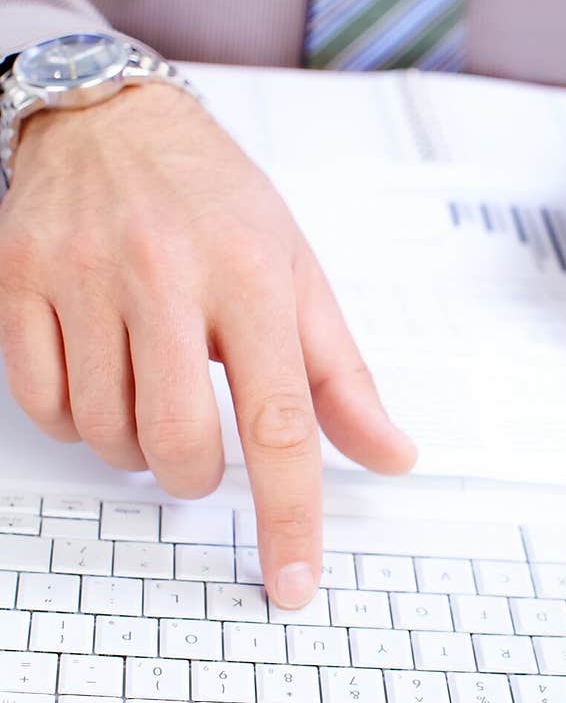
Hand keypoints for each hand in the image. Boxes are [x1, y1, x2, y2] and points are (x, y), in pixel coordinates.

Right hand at [0, 84, 415, 605]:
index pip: (280, 421)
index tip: (292, 583)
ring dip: (135, 447)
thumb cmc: (217, 202)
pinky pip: (44, 403)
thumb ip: (342, 376)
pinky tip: (100, 380)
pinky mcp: (19, 281)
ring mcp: (83, 276)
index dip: (289, 516)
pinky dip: (76, 419)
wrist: (114, 119)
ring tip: (152, 398)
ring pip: (105, 432)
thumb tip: (391, 456)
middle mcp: (165, 273)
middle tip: (201, 449)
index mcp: (251, 274)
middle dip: (194, 476)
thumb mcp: (298, 273)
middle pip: (178, 441)